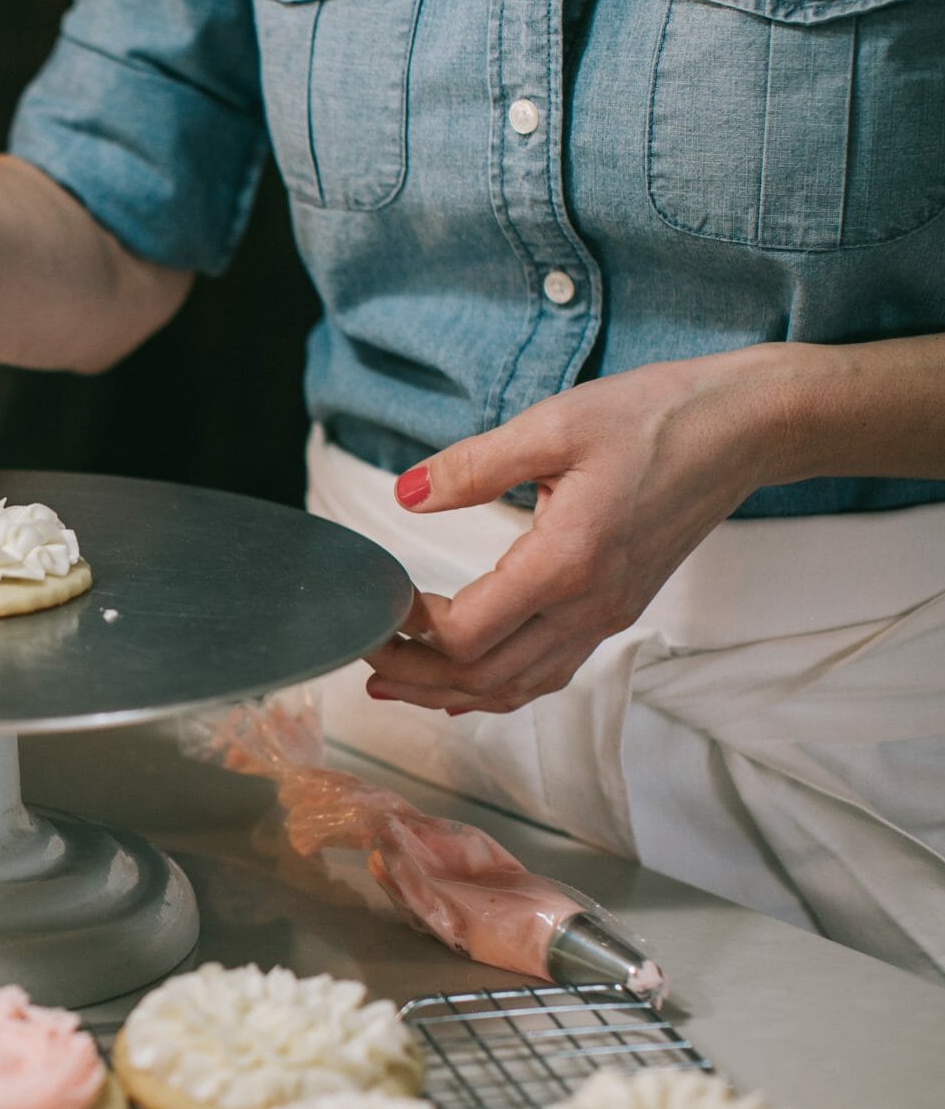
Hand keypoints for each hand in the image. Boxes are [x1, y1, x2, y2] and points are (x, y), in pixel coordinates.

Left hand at [360, 350, 790, 712]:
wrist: (744, 428)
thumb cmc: (654, 417)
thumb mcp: (554, 425)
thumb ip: (472, 466)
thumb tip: (404, 493)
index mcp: (567, 563)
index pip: (468, 632)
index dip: (410, 630)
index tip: (375, 605)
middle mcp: (589, 606)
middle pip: (486, 677)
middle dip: (417, 678)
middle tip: (364, 662)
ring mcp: (607, 615)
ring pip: (519, 686)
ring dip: (452, 692)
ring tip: (398, 682)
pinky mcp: (617, 608)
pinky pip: (551, 670)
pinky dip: (500, 686)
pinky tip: (465, 683)